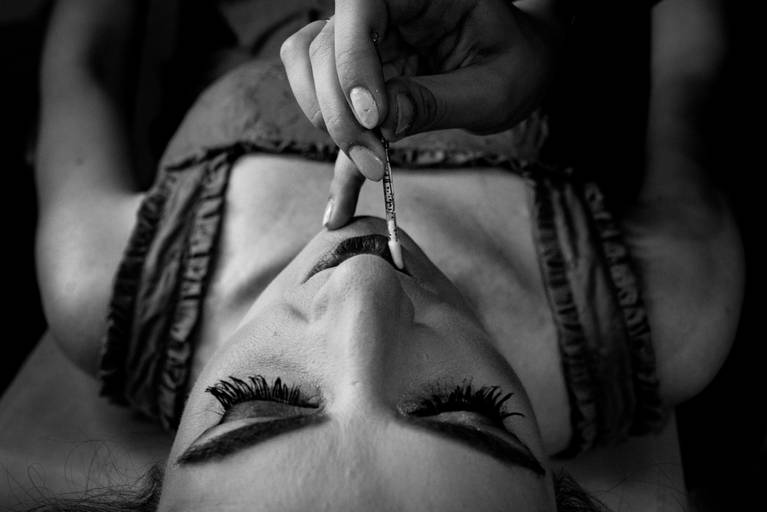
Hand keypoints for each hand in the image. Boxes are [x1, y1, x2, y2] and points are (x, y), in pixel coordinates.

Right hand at [280, 0, 561, 227]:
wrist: (520, 62)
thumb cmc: (517, 61)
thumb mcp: (494, 86)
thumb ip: (438, 101)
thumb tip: (382, 123)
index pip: (358, 9)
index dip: (353, 63)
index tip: (375, 120)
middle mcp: (381, 9)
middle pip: (323, 47)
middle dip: (340, 111)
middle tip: (374, 161)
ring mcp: (365, 42)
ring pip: (308, 68)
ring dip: (329, 122)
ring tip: (369, 165)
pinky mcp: (360, 77)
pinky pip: (327, 106)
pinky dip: (334, 154)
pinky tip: (340, 208)